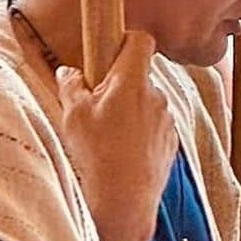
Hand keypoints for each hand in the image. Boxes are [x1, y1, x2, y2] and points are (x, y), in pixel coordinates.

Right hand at [58, 32, 177, 240]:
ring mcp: (167, 120)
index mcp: (133, 81)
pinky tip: (122, 150)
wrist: (125, 199)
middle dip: (120, 83)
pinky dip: (140, 132)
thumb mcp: (73, 114)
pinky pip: (154, 126)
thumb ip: (71, 85)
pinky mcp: (171, 142)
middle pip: (140, 75)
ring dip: (130, 110)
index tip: (108, 53)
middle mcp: (156, 96)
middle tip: (97, 103)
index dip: (125, 41)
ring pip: (146, 103)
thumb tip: (69, 73)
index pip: (141, 41)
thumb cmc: (98, 153)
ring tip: (107, 134)